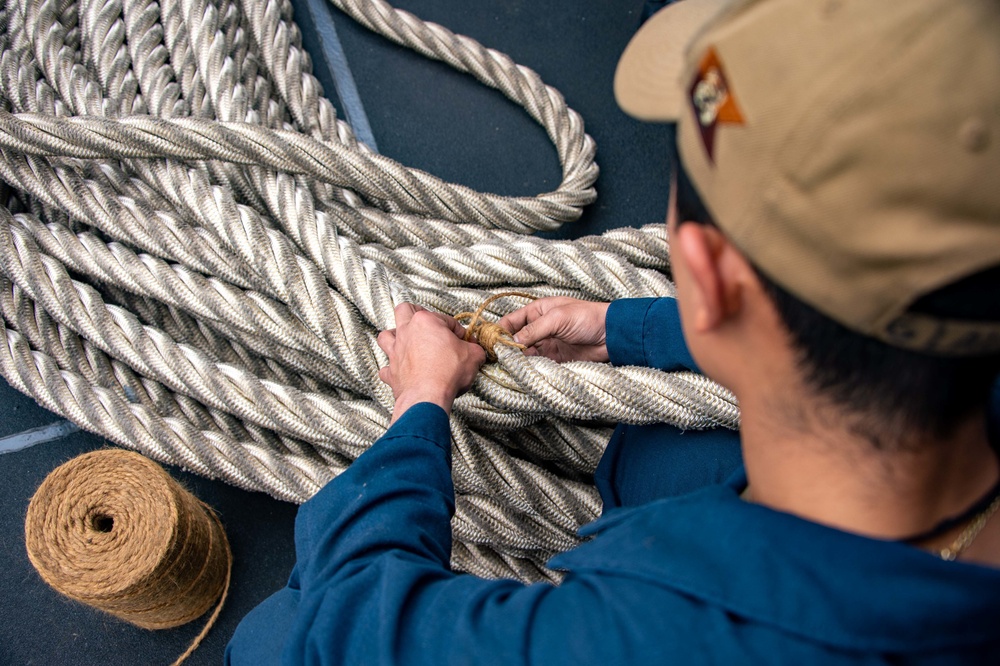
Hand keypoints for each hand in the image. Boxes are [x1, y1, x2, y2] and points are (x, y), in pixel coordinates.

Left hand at [377, 303, 486, 421]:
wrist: (428, 396)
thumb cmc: (448, 372)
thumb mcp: (473, 356)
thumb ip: (474, 348)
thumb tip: (474, 350)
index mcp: (426, 321)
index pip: (446, 319)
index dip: (458, 330)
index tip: (465, 341)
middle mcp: (406, 332)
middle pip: (404, 311)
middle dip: (414, 313)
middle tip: (426, 324)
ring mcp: (396, 352)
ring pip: (385, 335)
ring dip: (394, 337)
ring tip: (406, 342)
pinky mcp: (391, 372)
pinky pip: (386, 368)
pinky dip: (392, 369)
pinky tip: (401, 371)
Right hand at [498, 297, 610, 362]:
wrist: (611, 335)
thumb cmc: (587, 318)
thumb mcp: (557, 319)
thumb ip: (533, 330)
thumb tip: (510, 341)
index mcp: (537, 311)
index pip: (510, 321)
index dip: (499, 331)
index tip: (490, 343)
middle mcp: (539, 328)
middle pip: (514, 339)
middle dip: (505, 348)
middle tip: (497, 359)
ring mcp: (546, 344)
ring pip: (524, 354)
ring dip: (517, 360)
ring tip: (508, 367)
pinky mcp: (555, 359)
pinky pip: (537, 365)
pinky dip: (529, 369)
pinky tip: (524, 372)